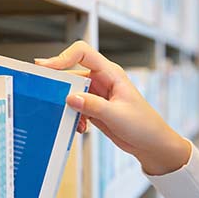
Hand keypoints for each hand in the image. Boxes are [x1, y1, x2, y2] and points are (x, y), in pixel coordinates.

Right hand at [35, 41, 190, 175]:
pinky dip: (74, 117)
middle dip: (61, 87)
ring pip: (71, 92)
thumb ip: (92, 105)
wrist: (151, 144)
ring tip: (73, 121)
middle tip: (51, 99)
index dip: (63, 57)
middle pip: (72, 73)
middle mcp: (102, 80)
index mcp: (110, 73)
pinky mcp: (94, 108)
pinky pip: (75, 107)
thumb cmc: (144, 125)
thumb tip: (69, 97)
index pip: (83, 53)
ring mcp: (97, 94)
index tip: (47, 67)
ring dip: (67, 106)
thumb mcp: (116, 115)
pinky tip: (81, 128)